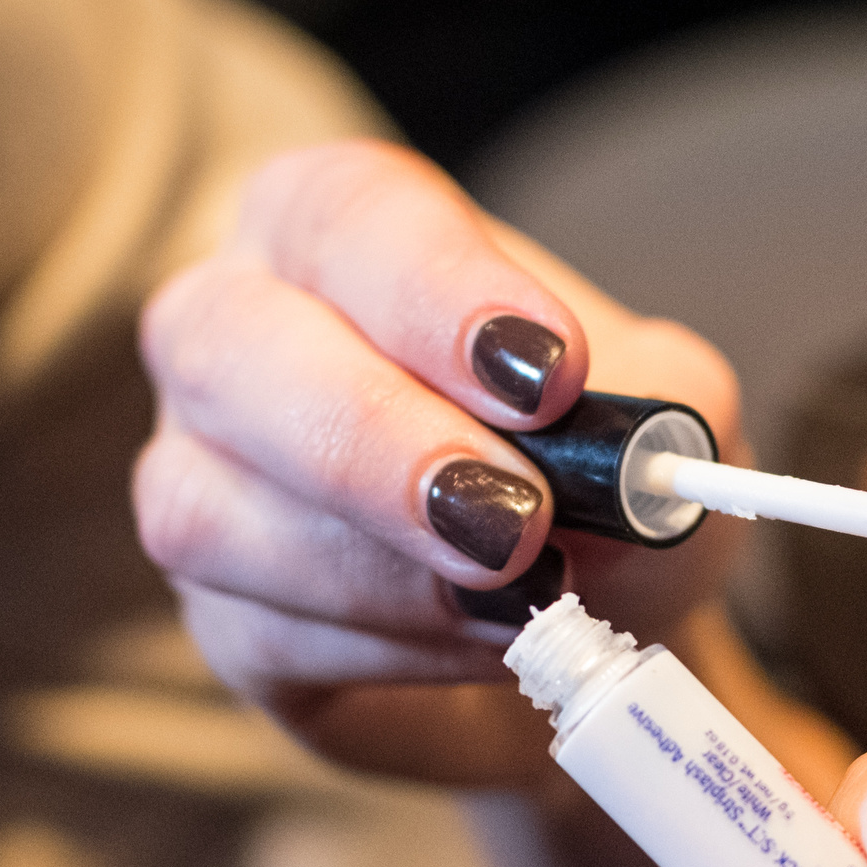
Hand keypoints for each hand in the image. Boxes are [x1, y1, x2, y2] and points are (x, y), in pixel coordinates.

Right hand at [135, 139, 742, 782]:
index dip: (440, 291)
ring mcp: (197, 480)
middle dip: (378, 439)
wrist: (597, 631)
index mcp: (334, 232)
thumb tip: (623, 455)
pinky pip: (263, 638)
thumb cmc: (606, 487)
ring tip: (526, 601)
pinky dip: (397, 653)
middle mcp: (234, 334)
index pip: (347, 213)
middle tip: (517, 517)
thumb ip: (657, 410)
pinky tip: (488, 647)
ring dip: (388, 572)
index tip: (551, 370)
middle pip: (227, 347)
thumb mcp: (669, 420)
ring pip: (214, 514)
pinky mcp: (221, 624)